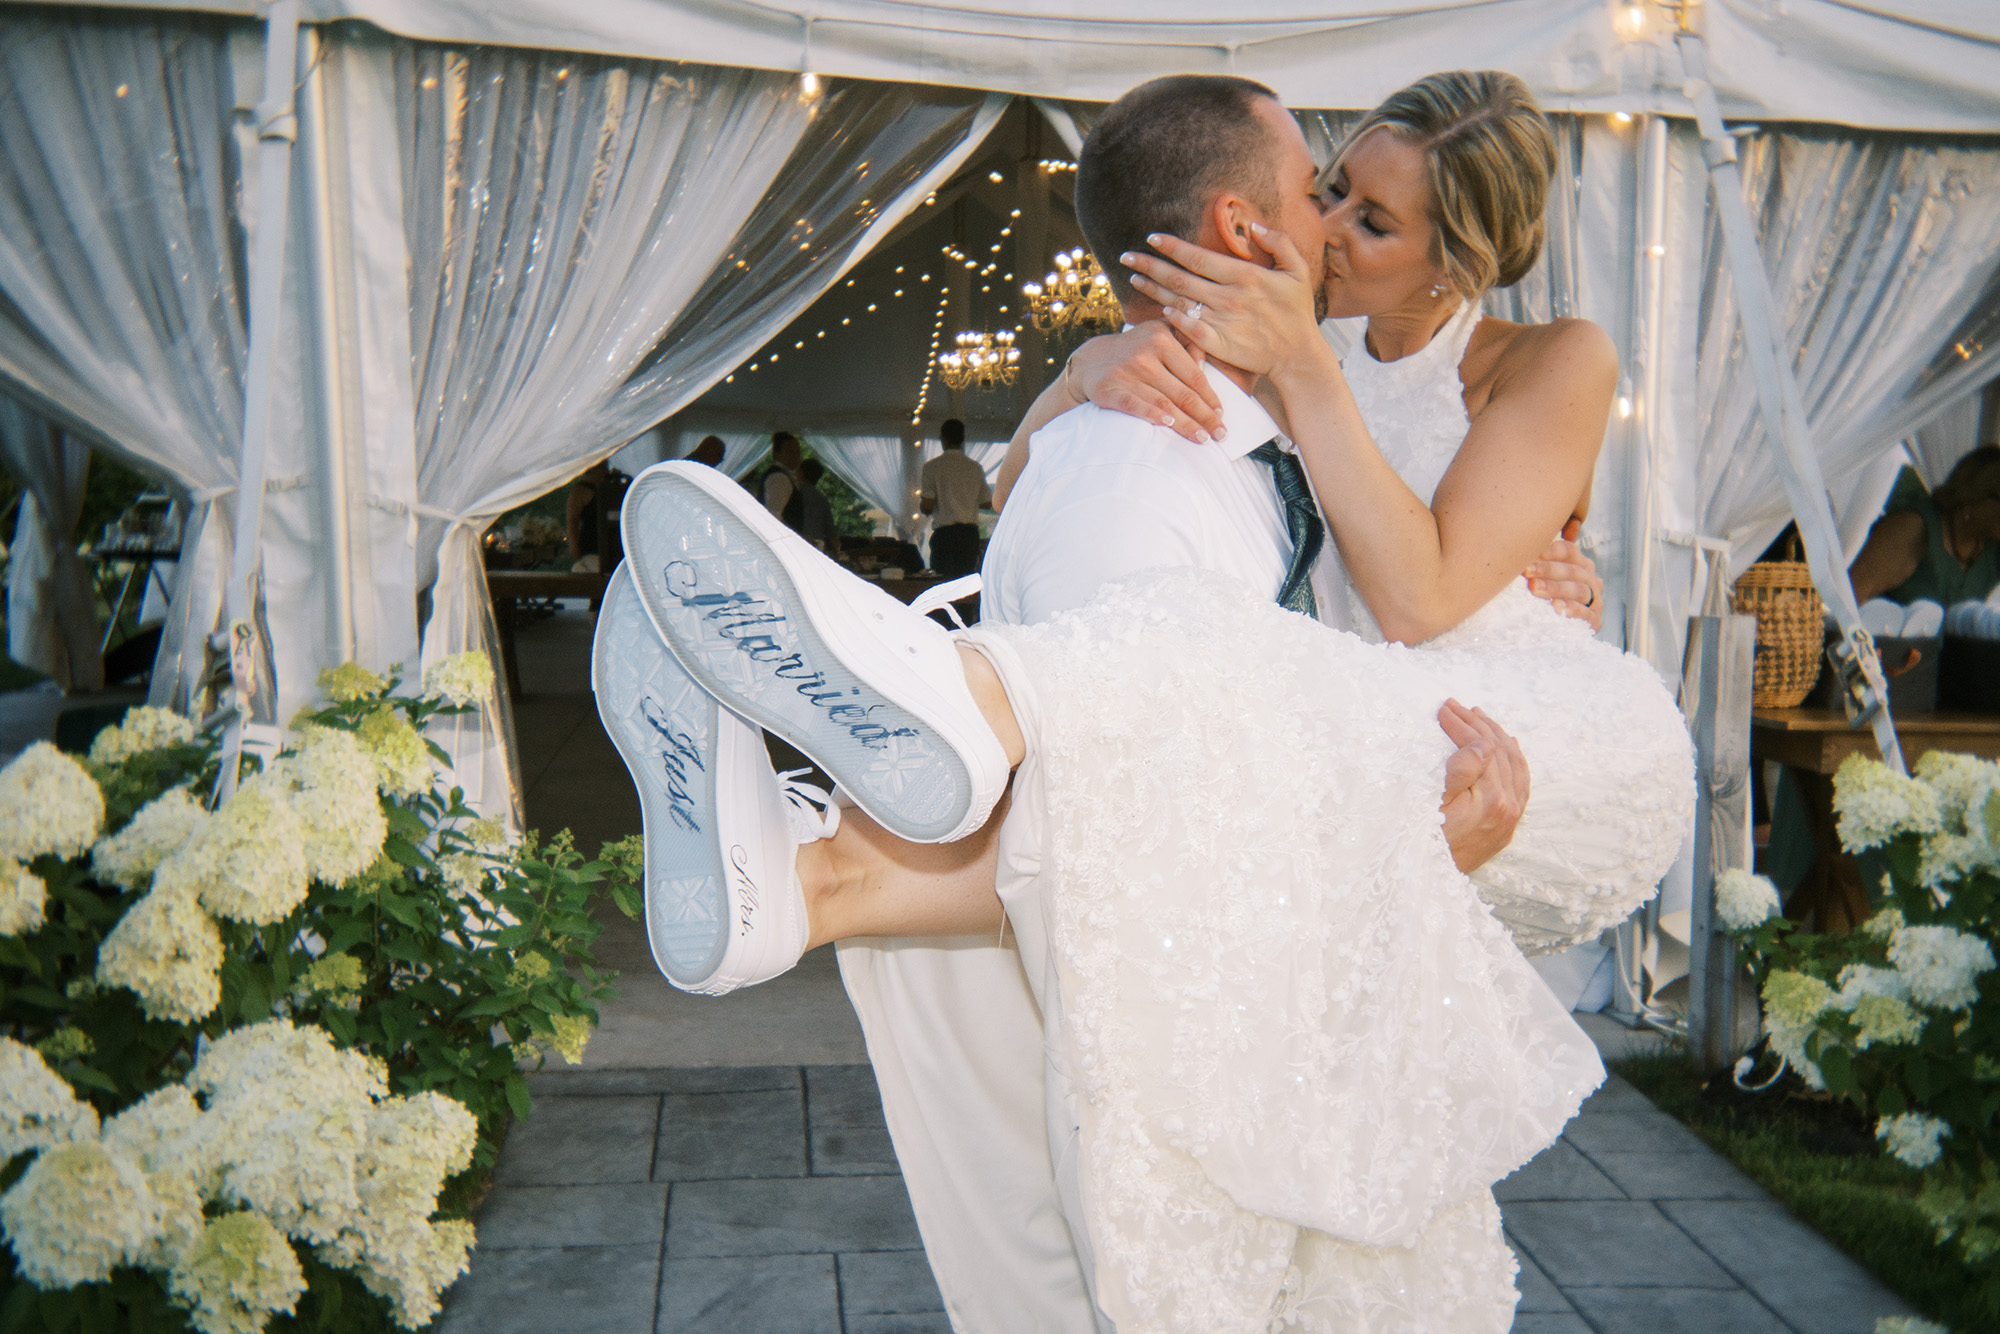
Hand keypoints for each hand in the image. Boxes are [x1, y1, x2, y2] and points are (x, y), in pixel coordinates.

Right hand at [1068, 324, 1223, 443]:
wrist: (1092, 360)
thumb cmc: (1137, 349)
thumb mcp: (1160, 333)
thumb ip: (1186, 341)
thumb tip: (1205, 363)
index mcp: (1161, 339)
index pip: (1193, 375)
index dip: (1210, 397)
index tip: (1221, 414)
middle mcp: (1144, 355)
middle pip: (1182, 393)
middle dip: (1204, 416)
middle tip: (1220, 434)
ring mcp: (1125, 373)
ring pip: (1163, 404)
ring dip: (1185, 424)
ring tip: (1202, 438)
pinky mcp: (1108, 389)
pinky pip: (1133, 405)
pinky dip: (1151, 415)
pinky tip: (1168, 425)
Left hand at [1122, 225, 1324, 385]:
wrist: (1298, 354)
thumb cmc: (1297, 311)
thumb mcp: (1297, 271)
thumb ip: (1279, 243)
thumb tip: (1255, 226)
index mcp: (1245, 276)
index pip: (1199, 257)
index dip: (1173, 247)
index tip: (1152, 238)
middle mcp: (1229, 297)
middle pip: (1181, 278)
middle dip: (1151, 265)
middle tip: (1128, 256)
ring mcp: (1222, 321)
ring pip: (1179, 302)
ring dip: (1153, 290)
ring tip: (1133, 277)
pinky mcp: (1218, 343)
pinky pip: (1187, 329)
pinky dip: (1171, 318)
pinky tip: (1156, 309)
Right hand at [1436, 700, 1528, 873]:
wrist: (1433, 881)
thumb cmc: (1427, 841)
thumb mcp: (1436, 805)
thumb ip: (1462, 771)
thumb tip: (1483, 744)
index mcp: (1494, 800)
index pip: (1482, 748)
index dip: (1461, 726)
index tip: (1443, 711)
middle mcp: (1511, 807)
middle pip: (1500, 751)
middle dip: (1477, 724)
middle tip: (1455, 706)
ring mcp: (1513, 815)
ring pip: (1515, 762)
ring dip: (1497, 735)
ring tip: (1478, 715)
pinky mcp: (1510, 822)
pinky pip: (1521, 780)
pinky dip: (1513, 757)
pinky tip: (1505, 744)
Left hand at [1523, 518, 1602, 632]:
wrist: (1559, 631)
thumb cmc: (1545, 597)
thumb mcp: (1541, 577)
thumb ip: (1538, 558)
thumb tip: (1530, 537)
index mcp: (1579, 563)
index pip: (1568, 551)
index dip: (1550, 551)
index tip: (1529, 553)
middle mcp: (1590, 579)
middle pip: (1571, 570)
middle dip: (1547, 570)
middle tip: (1526, 571)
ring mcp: (1595, 600)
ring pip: (1578, 590)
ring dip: (1556, 588)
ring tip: (1535, 588)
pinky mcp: (1595, 621)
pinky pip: (1586, 614)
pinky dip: (1572, 609)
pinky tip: (1556, 607)